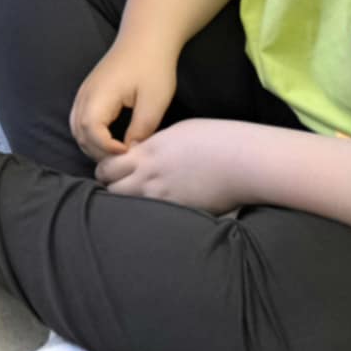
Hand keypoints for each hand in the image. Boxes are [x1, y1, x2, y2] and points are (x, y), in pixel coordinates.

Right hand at [70, 41, 178, 160]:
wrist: (145, 39)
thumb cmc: (152, 67)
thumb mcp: (154, 101)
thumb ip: (141, 129)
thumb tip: (132, 151)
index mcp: (99, 96)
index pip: (91, 132)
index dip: (107, 149)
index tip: (129, 152)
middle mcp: (85, 96)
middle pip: (79, 134)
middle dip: (99, 152)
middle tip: (124, 159)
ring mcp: (83, 94)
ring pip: (76, 128)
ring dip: (93, 145)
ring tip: (117, 152)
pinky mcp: (88, 93)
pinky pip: (79, 120)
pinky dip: (89, 135)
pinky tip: (109, 140)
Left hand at [96, 119, 254, 213]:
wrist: (245, 161)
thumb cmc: (217, 140)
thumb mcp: (176, 133)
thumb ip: (154, 146)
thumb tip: (142, 155)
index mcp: (147, 151)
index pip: (107, 166)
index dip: (105, 171)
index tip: (110, 172)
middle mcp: (149, 175)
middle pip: (111, 189)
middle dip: (111, 189)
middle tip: (118, 189)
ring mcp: (164, 196)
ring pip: (129, 206)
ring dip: (128, 205)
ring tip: (136, 202)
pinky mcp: (180, 211)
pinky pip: (154, 216)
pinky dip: (150, 215)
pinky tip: (157, 213)